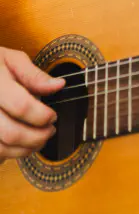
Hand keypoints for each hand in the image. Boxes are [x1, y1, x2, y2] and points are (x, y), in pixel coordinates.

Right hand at [0, 47, 64, 163]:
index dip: (42, 115)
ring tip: (37, 140)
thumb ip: (33, 75)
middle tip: (49, 131)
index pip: (21, 106)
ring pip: (1, 149)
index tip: (53, 116)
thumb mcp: (11, 59)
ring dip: (24, 150)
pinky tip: (17, 145)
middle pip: (11, 133)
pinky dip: (8, 154)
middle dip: (37, 137)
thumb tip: (58, 85)